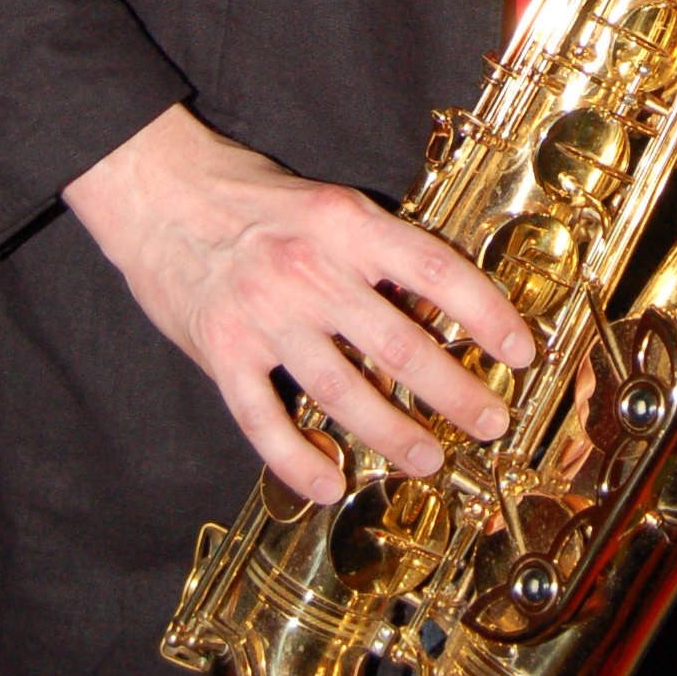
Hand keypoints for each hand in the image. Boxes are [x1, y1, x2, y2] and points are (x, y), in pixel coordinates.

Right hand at [64, 104, 535, 504]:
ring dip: (391, 432)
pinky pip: (263, 419)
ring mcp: (263, 314)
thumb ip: (373, 254)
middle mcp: (309, 270)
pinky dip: (296, 459)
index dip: (485, 312)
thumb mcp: (326, 206)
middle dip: (454, 390)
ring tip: (427, 459)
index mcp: (346, 224)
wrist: (156, 191)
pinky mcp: (220, 350)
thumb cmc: (248, 197)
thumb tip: (438, 310)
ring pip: (341, 390)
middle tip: (490, 421)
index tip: (520, 349)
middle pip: (399, 342)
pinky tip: (327, 484)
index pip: (435, 271)